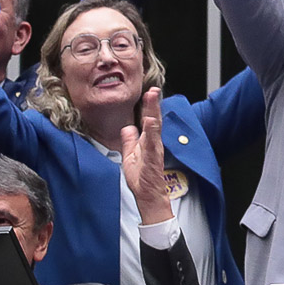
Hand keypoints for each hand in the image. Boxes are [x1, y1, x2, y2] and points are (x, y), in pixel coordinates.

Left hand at [121, 88, 172, 224]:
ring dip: (154, 111)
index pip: (149, 119)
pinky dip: (151, 131)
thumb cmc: (141, 178)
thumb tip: (128, 127)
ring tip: (152, 97)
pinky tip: (150, 121)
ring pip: (155, 127)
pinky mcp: (153, 158)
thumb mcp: (130, 154)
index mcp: (148, 141)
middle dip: (153, 103)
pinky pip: (152, 143)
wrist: (147, 195)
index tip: (148, 91)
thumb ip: (130, 140)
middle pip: (154, 119)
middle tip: (153, 89)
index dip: (149, 105)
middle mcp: (153, 143)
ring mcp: (154, 150)